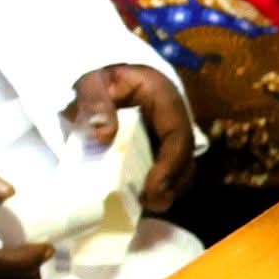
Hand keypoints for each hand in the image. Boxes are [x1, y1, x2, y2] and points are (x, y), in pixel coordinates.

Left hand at [67, 65, 195, 211]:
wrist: (106, 74)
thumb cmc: (102, 76)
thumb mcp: (93, 81)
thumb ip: (95, 102)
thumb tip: (104, 134)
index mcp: (164, 98)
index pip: (178, 136)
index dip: (170, 166)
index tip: (152, 189)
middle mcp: (175, 119)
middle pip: (186, 158)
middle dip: (171, 185)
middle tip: (149, 204)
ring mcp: (171, 134)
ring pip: (182, 168)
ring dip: (168, 189)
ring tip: (143, 205)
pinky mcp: (162, 147)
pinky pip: (169, 170)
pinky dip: (159, 187)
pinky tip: (140, 199)